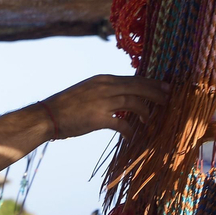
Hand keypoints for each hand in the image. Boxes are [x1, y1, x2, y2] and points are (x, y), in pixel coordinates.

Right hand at [38, 75, 168, 141]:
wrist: (47, 115)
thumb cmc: (66, 105)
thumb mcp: (87, 90)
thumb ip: (105, 91)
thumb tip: (122, 97)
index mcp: (103, 79)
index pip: (134, 78)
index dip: (152, 83)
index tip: (165, 87)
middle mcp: (105, 87)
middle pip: (138, 87)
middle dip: (156, 93)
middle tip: (168, 100)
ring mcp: (102, 101)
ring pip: (134, 103)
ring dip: (146, 111)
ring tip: (151, 119)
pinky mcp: (99, 118)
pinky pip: (122, 123)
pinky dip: (129, 130)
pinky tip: (132, 135)